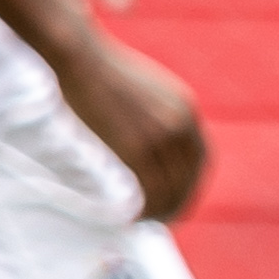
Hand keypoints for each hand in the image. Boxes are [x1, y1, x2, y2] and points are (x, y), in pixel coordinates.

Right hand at [58, 31, 209, 224]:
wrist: (79, 57)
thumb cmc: (99, 70)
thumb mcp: (144, 89)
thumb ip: (156, 115)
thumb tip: (149, 142)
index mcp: (184, 109)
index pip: (200, 159)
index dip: (191, 184)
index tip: (179, 198)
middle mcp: (179, 123)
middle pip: (189, 178)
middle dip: (179, 202)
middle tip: (163, 219)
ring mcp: (159, 136)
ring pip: (171, 189)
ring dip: (162, 211)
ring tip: (146, 222)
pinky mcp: (136, 148)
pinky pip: (150, 191)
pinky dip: (145, 209)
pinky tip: (133, 216)